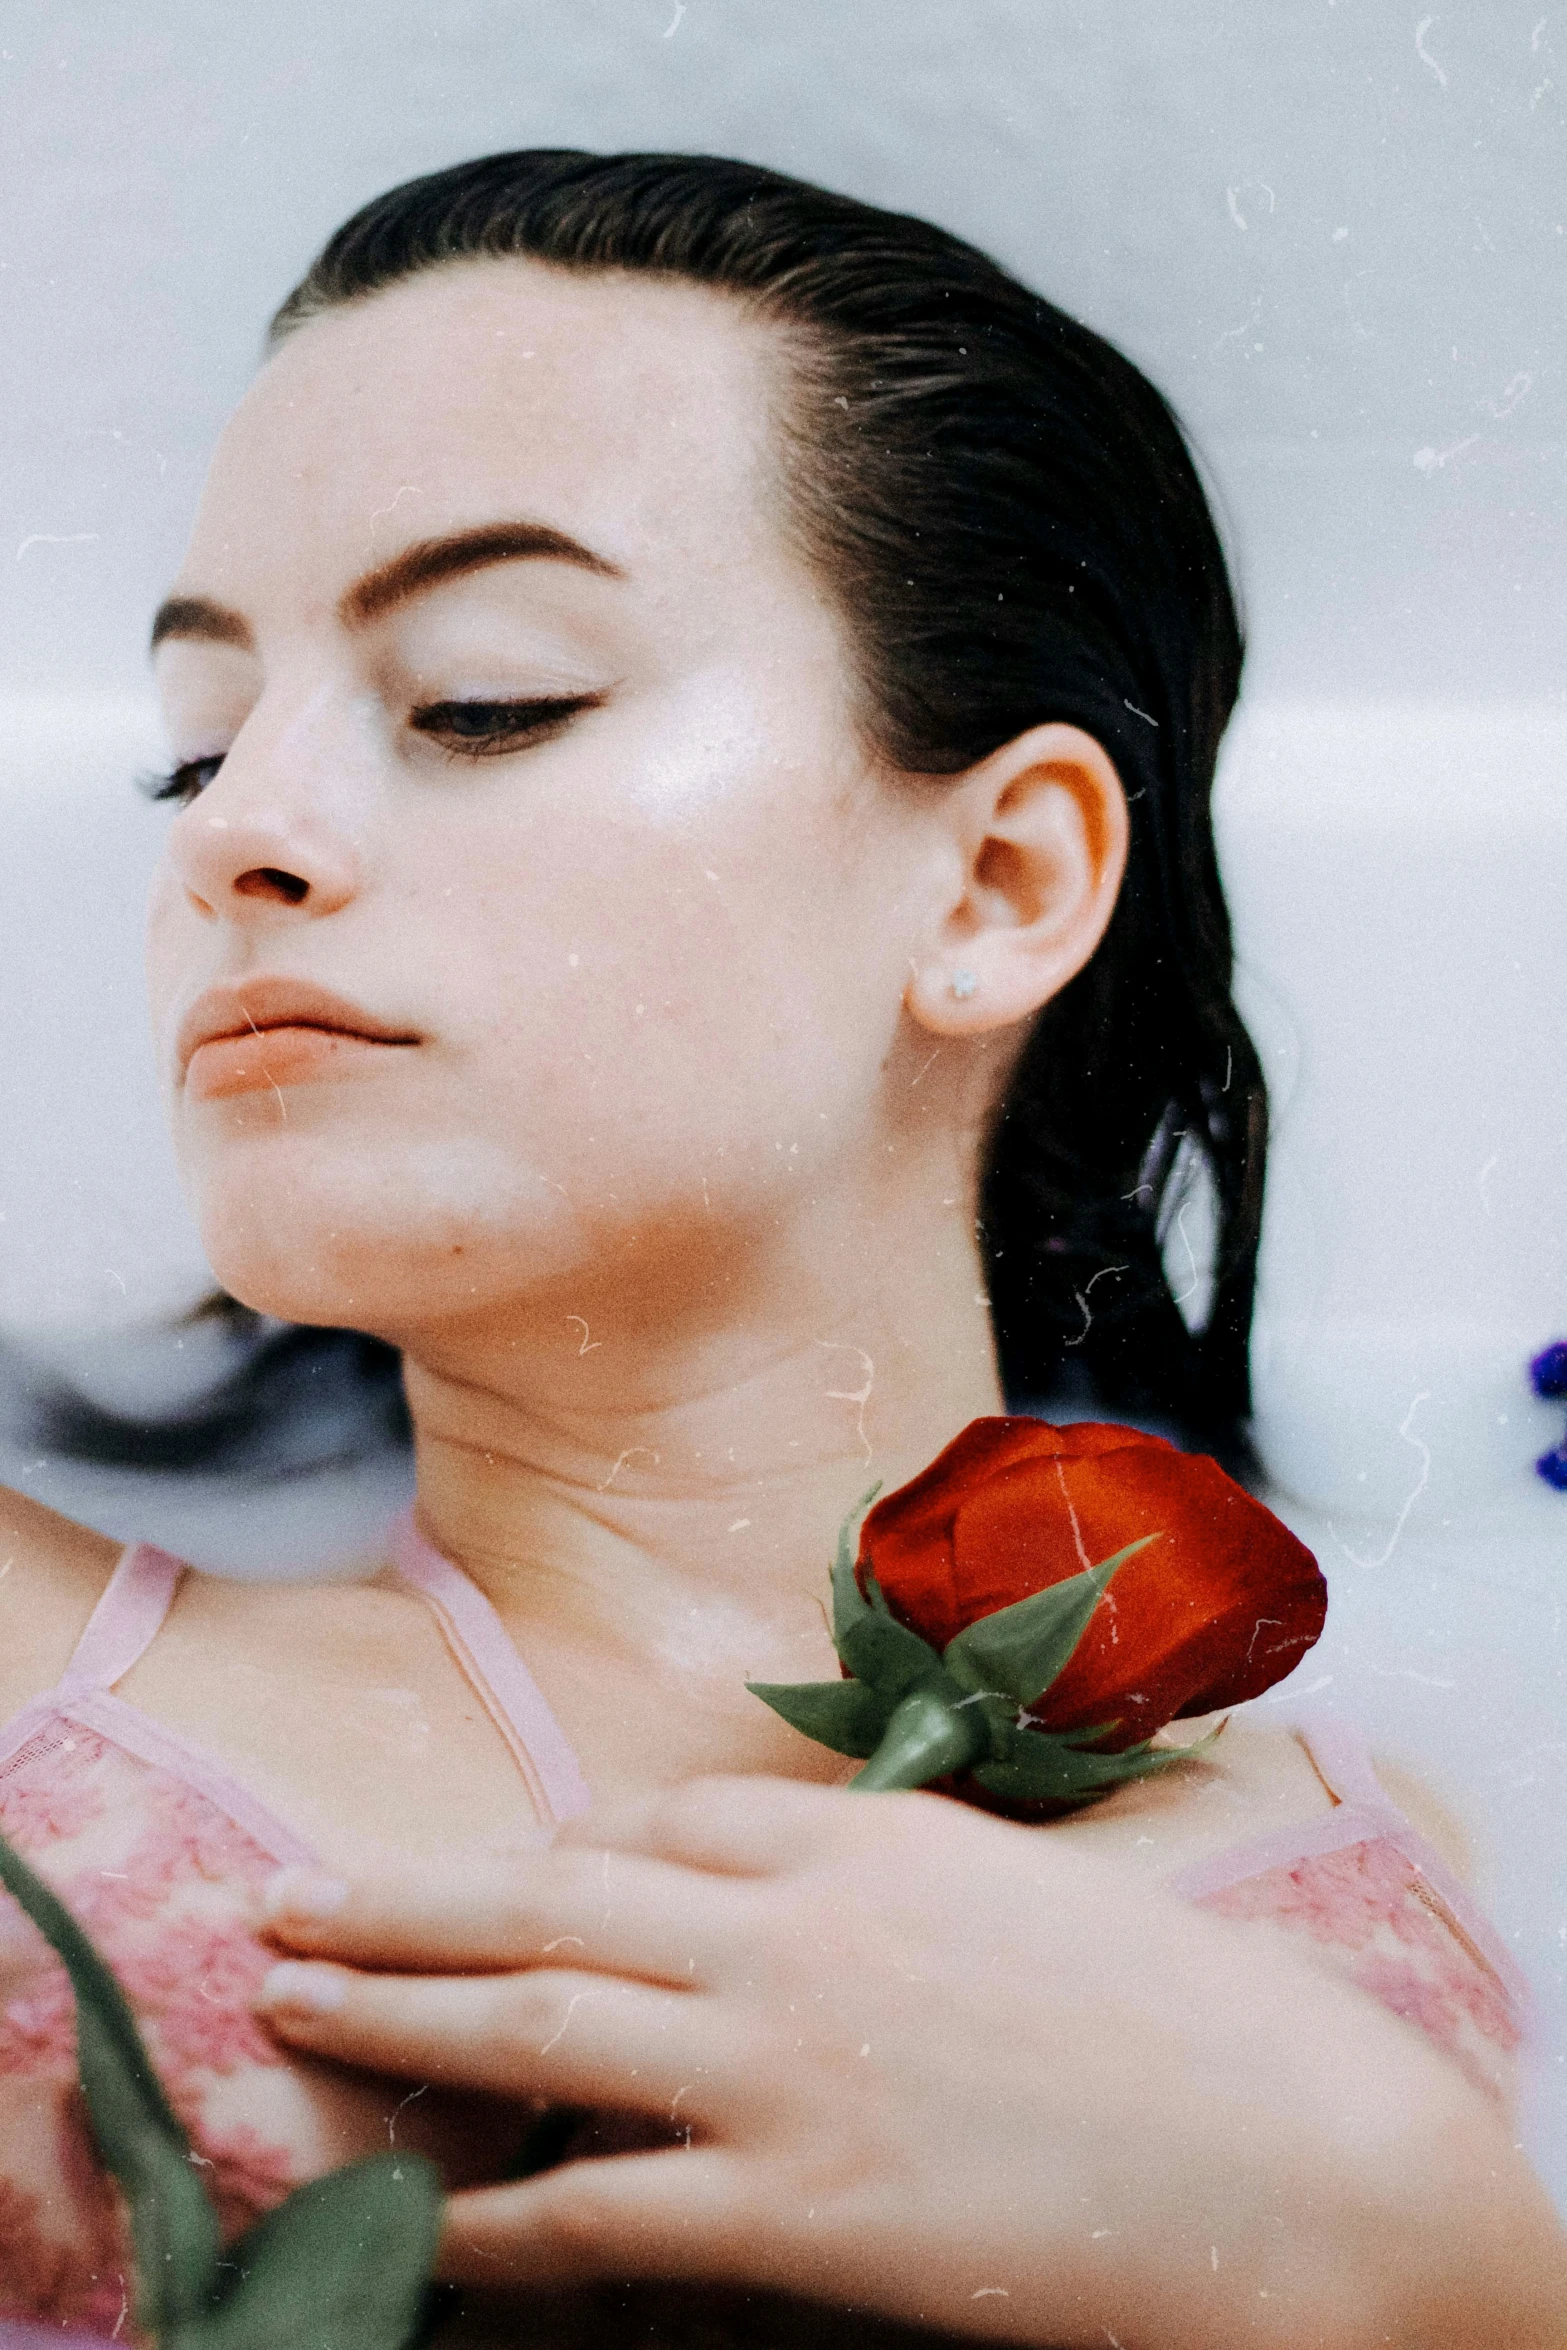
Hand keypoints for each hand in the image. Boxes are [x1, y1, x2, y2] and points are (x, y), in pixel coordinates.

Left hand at [255, 1775, 1565, 2349]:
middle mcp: (795, 1931)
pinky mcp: (802, 2209)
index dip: (552, 1853)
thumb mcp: (1010, 1890)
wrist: (1293, 2151)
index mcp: (857, 1838)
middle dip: (401, 1898)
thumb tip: (770, 1880)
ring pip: (537, 2016)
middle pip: (550, 1892)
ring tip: (290, 2002)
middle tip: (283, 1901)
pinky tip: (426, 2221)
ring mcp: (785, 2064)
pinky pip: (602, 2207)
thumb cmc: (1171, 2016)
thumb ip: (875, 1872)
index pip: (654, 1820)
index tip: (489, 1878)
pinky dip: (499, 2214)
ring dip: (395, 2011)